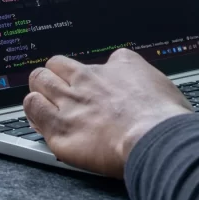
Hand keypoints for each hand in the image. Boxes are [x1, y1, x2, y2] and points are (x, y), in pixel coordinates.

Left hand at [23, 48, 191, 177]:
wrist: (155, 137)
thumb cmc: (165, 118)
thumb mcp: (164, 86)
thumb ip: (148, 84)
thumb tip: (150, 91)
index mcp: (119, 66)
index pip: (97, 62)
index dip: (93, 75)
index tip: (94, 87)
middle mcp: (90, 79)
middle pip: (57, 64)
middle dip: (55, 74)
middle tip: (58, 88)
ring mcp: (72, 101)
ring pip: (39, 80)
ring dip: (40, 89)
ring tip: (43, 99)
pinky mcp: (59, 127)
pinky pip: (32, 108)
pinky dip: (33, 109)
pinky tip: (38, 116)